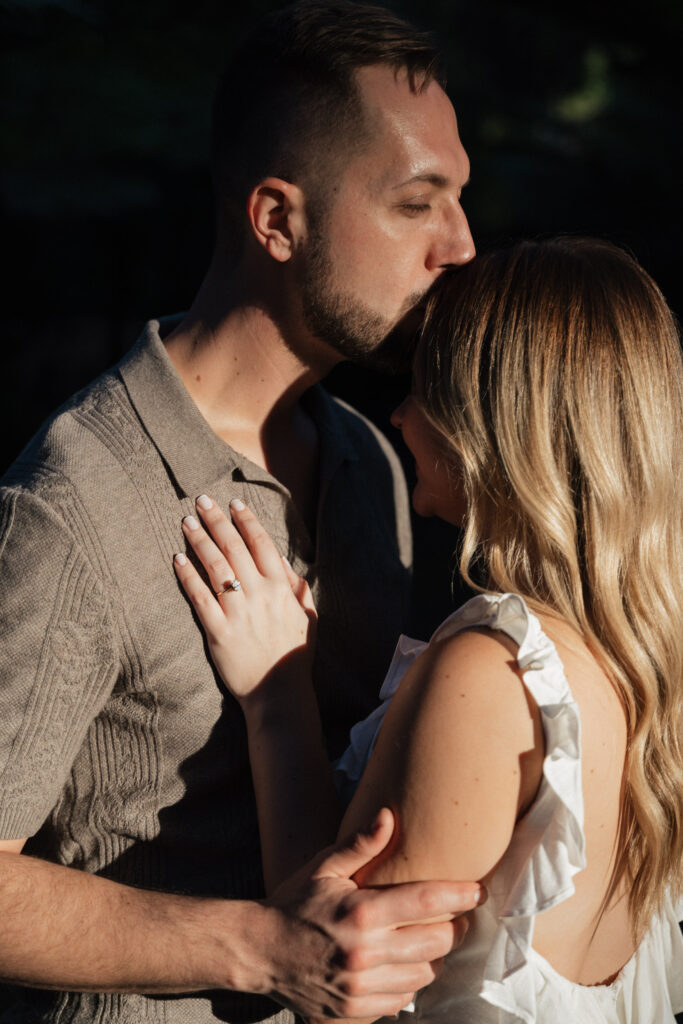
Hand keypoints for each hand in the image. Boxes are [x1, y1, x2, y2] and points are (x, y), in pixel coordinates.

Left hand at [174, 495, 315, 705]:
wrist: (280, 692)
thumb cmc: (295, 654)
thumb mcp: (308, 616)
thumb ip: (296, 586)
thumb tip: (281, 560)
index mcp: (281, 588)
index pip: (262, 543)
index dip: (246, 520)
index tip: (234, 502)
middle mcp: (259, 594)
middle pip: (235, 548)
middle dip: (217, 520)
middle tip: (202, 500)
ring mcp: (238, 612)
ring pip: (215, 567)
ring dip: (200, 541)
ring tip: (187, 522)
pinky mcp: (218, 631)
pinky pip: (200, 597)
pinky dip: (188, 576)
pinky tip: (177, 559)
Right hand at [263, 808, 484, 1018]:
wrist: (260, 952)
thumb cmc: (295, 902)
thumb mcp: (324, 867)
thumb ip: (360, 844)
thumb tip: (389, 814)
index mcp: (361, 912)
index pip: (426, 902)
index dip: (460, 895)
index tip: (478, 891)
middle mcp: (365, 953)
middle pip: (436, 942)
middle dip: (453, 927)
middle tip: (455, 916)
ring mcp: (361, 987)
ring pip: (424, 974)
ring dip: (433, 957)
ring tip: (429, 940)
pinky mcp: (355, 1010)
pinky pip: (402, 999)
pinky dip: (410, 982)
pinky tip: (403, 964)